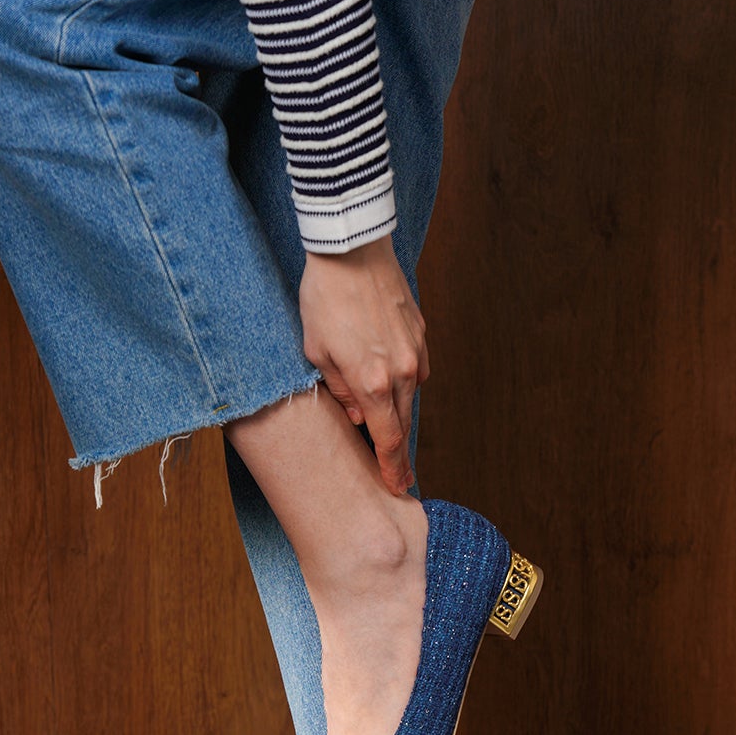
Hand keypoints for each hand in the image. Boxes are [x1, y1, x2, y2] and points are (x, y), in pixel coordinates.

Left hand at [299, 233, 429, 494]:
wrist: (352, 248)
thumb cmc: (324, 298)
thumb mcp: (316, 352)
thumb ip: (340, 391)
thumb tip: (360, 416)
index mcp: (371, 382)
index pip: (387, 438)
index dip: (393, 466)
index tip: (398, 486)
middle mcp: (399, 371)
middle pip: (403, 423)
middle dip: (399, 451)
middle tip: (400, 476)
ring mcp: (413, 350)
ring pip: (410, 396)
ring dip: (401, 415)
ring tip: (392, 434)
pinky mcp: (419, 331)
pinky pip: (415, 368)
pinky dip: (405, 382)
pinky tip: (394, 385)